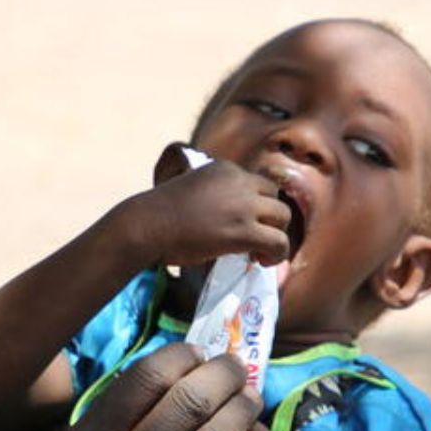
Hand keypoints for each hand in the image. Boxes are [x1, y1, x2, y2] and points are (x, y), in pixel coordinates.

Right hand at [117, 148, 289, 270]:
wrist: (147, 225)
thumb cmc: (157, 213)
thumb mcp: (188, 188)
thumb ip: (210, 194)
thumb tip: (219, 217)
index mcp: (224, 168)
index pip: (256, 183)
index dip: (256, 205)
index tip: (245, 222)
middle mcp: (238, 181)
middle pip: (275, 196)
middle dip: (270, 217)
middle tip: (256, 237)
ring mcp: (243, 206)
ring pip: (283, 217)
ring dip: (276, 234)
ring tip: (260, 252)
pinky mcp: (244, 231)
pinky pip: (279, 242)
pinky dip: (277, 254)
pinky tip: (262, 261)